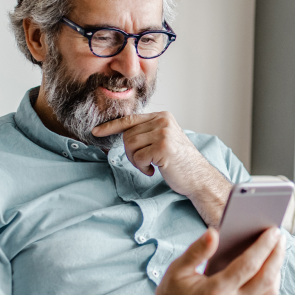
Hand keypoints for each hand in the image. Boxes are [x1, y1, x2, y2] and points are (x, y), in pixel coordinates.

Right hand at [74, 227, 283, 294]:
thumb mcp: (177, 270)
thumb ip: (197, 250)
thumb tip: (215, 232)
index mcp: (214, 292)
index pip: (249, 265)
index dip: (264, 246)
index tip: (274, 231)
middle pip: (266, 279)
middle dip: (277, 255)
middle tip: (280, 238)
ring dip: (277, 273)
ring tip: (276, 254)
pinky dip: (270, 289)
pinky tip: (269, 275)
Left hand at [93, 112, 230, 225]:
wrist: (199, 177)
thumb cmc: (180, 163)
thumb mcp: (164, 140)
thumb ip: (148, 132)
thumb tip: (122, 134)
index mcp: (162, 116)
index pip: (130, 119)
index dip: (111, 126)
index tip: (96, 132)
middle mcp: (163, 121)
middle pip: (127, 135)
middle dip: (130, 153)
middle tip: (144, 163)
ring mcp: (163, 133)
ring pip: (130, 145)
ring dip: (136, 161)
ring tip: (150, 166)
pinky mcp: (163, 148)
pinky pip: (138, 157)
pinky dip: (143, 167)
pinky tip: (155, 170)